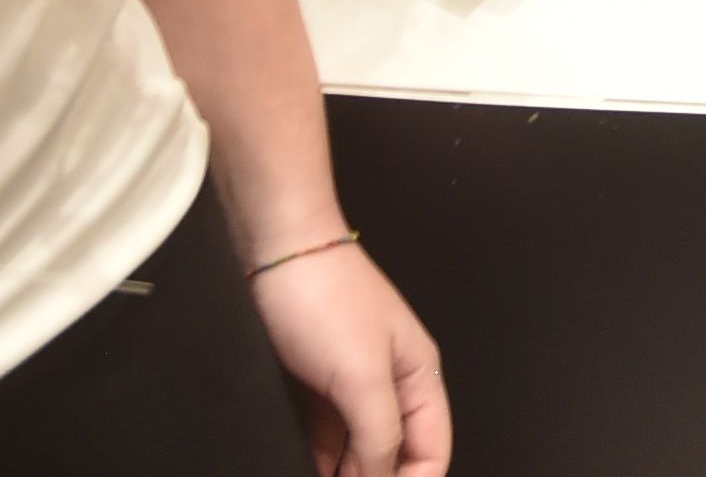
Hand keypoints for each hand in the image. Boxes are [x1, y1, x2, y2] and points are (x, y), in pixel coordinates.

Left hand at [246, 238, 448, 476]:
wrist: (274, 251)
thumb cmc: (325, 299)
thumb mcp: (361, 377)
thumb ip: (379, 435)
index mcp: (419, 377)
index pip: (432, 451)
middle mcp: (390, 385)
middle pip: (396, 454)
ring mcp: (351, 384)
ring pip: (358, 449)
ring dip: (346, 473)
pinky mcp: (316, 385)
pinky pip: (326, 437)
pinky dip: (320, 460)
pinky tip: (306, 469)